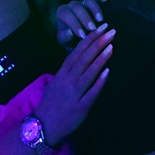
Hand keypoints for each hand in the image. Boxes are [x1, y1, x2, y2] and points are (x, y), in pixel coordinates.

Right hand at [35, 24, 114, 144]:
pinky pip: (91, 93)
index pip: (77, 52)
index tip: (101, 28)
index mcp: (62, 73)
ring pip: (88, 73)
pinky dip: (99, 82)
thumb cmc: (52, 102)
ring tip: (111, 46)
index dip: (90, 39)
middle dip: (98, 43)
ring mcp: (74, 93)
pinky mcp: (81, 107)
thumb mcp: (57, 82)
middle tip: (111, 31)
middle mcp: (68, 80)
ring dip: (100, 59)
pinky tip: (107, 72)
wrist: (43, 126)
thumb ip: (70, 70)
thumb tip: (85, 57)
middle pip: (84, 58)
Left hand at [56, 0, 106, 45]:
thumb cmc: (70, 36)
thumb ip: (66, 36)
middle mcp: (72, 5)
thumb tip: (70, 32)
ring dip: (95, 9)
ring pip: (89, 1)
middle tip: (92, 29)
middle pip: (78, 7)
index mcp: (62, 13)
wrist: (77, 34)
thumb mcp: (65, 39)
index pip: (67, 15)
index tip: (83, 35)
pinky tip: (105, 0)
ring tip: (100, 20)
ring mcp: (84, 1)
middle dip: (85, 18)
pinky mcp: (95, 0)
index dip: (75, 25)